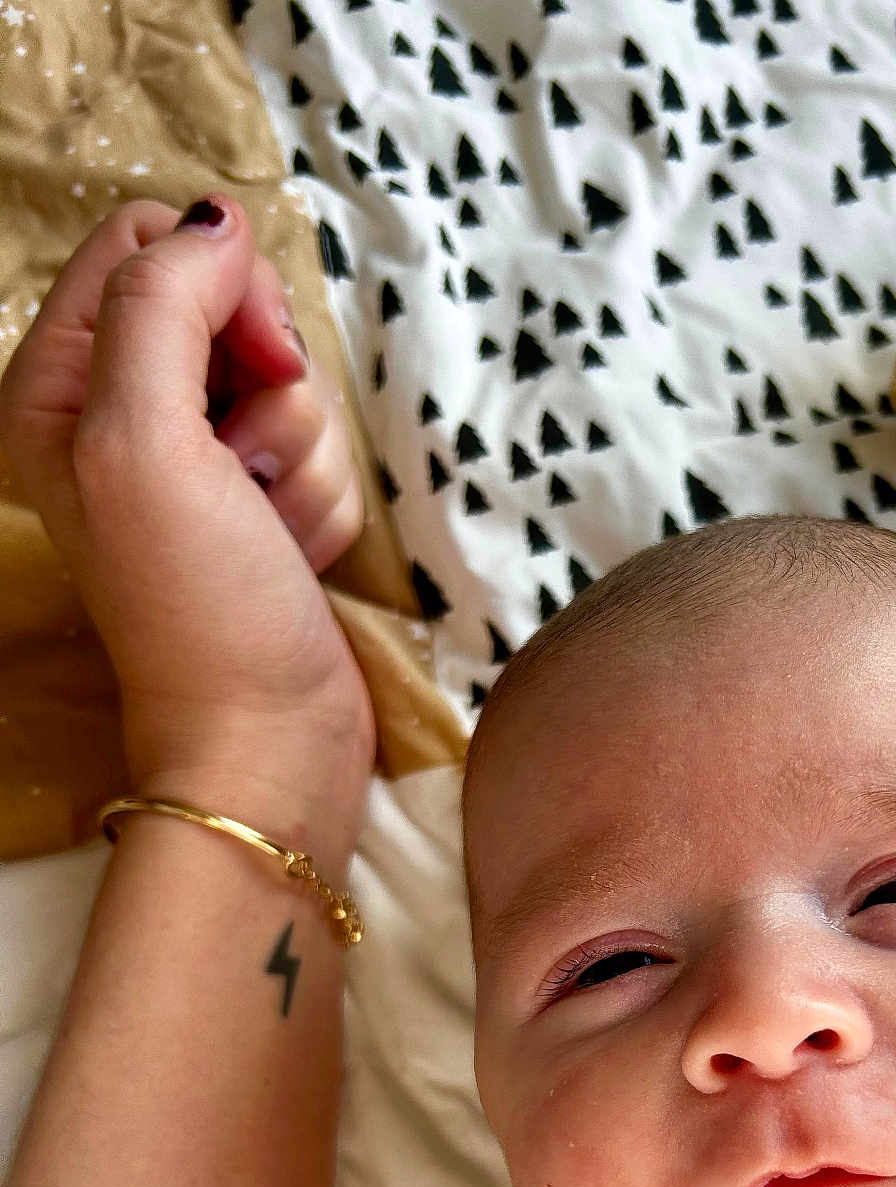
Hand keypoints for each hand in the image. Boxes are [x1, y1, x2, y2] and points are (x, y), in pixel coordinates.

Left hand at [0, 194, 376, 793]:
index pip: (145, 246)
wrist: (267, 737)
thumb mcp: (146, 440)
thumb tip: (217, 219)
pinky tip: (289, 551)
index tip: (244, 366)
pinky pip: (319, 448)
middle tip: (247, 463)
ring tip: (266, 526)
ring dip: (300, 455)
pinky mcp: (260, 503)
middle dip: (268, 381)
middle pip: (229, 307)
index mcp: (57, 384)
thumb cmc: (196, 604)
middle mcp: (120, 413)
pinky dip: (318, 500)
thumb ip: (164, 306)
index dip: (216, 286)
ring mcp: (197, 462)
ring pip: (290, 382)